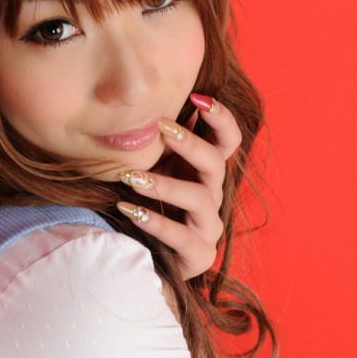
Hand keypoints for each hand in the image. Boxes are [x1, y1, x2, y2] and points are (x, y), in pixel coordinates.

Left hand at [116, 94, 241, 279]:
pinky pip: (182, 237)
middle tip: (159, 128)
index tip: (198, 98)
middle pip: (216, 164)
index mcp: (205, 172)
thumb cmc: (143, 205)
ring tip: (131, 177)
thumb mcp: (151, 170)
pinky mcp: (199, 256)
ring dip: (165, 184)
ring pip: (200, 198)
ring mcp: (209, 227)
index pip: (228, 141)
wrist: (139, 259)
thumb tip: (147, 101)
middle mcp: (213, 196)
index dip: (221, 118)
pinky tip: (128, 209)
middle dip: (190, 143)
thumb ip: (156, 144)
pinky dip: (154, 221)